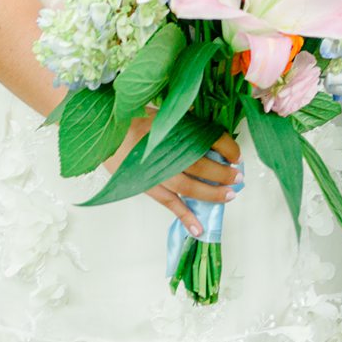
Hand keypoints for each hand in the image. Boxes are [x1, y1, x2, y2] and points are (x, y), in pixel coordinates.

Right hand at [108, 114, 242, 233]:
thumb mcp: (163, 113)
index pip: (210, 138)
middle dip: (224, 173)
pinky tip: (198, 228)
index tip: (237, 155)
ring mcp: (157, 171)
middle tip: (238, 178)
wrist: (104, 130)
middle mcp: (168, 151)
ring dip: (211, 194)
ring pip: (190, 187)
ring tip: (228, 196)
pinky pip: (169, 203)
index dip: (228, 148)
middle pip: (203, 165)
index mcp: (175, 128)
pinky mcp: (146, 185)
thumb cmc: (133, 116)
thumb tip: (208, 135)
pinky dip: (185, 216)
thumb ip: (184, 123)